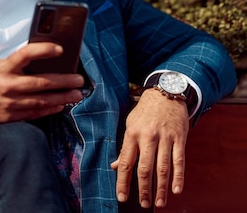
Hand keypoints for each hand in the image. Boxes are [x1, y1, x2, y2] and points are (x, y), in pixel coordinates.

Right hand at [0, 42, 83, 123]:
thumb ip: (18, 65)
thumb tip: (44, 61)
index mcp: (4, 68)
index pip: (26, 54)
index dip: (43, 50)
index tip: (60, 49)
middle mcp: (7, 85)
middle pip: (41, 82)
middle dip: (63, 81)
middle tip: (79, 80)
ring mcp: (8, 104)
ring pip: (41, 101)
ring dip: (62, 98)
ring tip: (76, 95)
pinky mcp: (8, 117)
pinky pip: (34, 113)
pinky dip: (49, 109)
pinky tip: (60, 106)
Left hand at [111, 88, 188, 208]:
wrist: (166, 92)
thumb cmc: (146, 111)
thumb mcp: (131, 124)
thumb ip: (125, 147)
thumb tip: (114, 166)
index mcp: (132, 134)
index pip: (125, 162)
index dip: (122, 181)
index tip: (121, 197)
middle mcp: (148, 136)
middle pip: (144, 168)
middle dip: (143, 189)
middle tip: (144, 204)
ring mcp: (165, 137)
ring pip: (162, 167)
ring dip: (161, 188)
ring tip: (159, 203)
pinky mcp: (179, 137)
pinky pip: (179, 160)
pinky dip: (178, 177)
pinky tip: (176, 190)